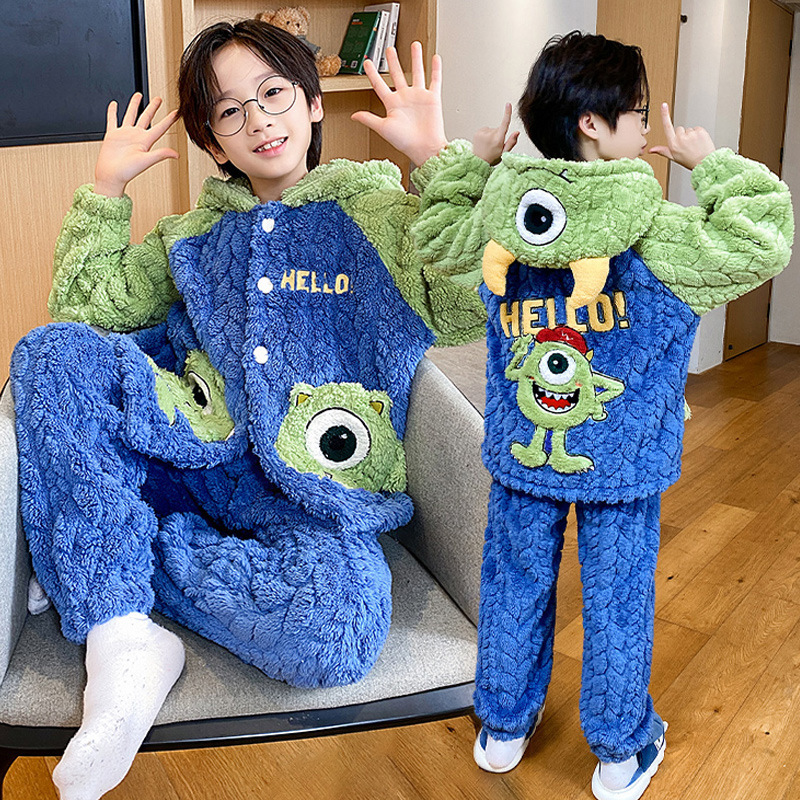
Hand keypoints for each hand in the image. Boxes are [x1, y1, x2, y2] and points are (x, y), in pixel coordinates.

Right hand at [94, 94, 178, 196]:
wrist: (111, 176)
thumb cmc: (127, 171)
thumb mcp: (146, 161)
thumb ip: (160, 155)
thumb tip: (176, 154)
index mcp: (145, 141)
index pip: (160, 128)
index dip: (169, 119)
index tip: (176, 112)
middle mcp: (136, 136)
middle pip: (146, 117)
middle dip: (153, 107)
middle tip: (159, 99)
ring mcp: (124, 134)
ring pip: (131, 115)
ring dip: (135, 105)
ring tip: (139, 95)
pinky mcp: (112, 135)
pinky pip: (112, 120)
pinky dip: (112, 112)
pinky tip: (114, 104)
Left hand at [351, 42, 447, 165]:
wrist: (425, 148)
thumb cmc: (405, 142)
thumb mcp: (383, 128)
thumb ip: (369, 119)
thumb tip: (354, 116)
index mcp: (392, 104)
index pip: (380, 85)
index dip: (372, 74)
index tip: (367, 63)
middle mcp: (405, 99)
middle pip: (398, 75)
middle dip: (393, 62)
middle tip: (389, 49)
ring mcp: (419, 97)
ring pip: (417, 73)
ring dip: (416, 59)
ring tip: (414, 45)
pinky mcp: (432, 98)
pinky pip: (435, 80)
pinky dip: (436, 69)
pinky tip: (435, 58)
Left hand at [472, 103, 519, 164]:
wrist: (478, 162)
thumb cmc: (492, 158)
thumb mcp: (504, 153)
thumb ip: (511, 142)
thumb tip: (517, 132)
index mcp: (498, 139)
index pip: (504, 124)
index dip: (507, 113)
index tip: (508, 104)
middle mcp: (490, 135)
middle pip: (498, 128)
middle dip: (498, 135)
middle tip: (494, 145)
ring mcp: (482, 133)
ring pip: (492, 129)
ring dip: (491, 135)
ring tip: (488, 145)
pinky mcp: (477, 132)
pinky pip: (485, 130)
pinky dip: (486, 134)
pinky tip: (484, 142)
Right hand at [649, 102, 714, 170]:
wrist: (704, 162)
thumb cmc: (689, 160)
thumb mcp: (673, 157)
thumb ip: (662, 150)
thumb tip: (650, 150)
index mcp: (673, 144)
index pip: (667, 126)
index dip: (665, 115)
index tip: (664, 105)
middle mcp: (681, 138)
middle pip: (679, 129)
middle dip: (682, 135)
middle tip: (686, 145)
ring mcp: (691, 134)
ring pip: (688, 130)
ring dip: (691, 135)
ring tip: (694, 145)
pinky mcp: (700, 131)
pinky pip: (697, 129)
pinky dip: (698, 134)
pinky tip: (699, 141)